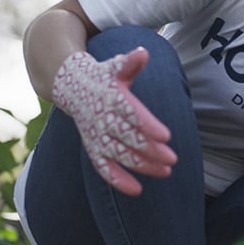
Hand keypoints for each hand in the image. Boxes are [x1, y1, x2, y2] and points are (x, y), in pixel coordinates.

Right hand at [52, 48, 176, 195]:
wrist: (70, 85)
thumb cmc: (104, 75)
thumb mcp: (116, 66)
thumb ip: (131, 63)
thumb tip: (143, 53)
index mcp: (110, 96)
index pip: (130, 113)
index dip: (147, 125)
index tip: (167, 136)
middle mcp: (102, 118)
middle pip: (127, 137)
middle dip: (150, 150)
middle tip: (173, 159)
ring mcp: (96, 134)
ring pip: (118, 154)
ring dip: (141, 166)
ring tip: (166, 172)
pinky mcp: (92, 147)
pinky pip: (102, 167)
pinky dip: (117, 180)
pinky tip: (137, 190)